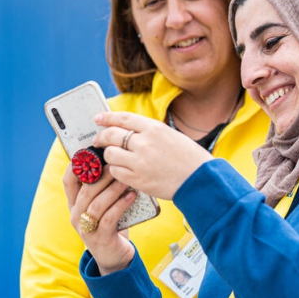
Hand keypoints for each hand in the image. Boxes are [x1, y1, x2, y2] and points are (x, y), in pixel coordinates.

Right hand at [63, 164, 135, 274]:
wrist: (115, 257)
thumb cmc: (111, 225)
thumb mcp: (104, 205)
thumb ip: (104, 188)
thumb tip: (117, 160)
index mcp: (74, 204)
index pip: (68, 181)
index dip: (76, 165)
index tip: (90, 151)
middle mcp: (76, 215)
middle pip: (85, 190)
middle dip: (101, 175)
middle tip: (116, 162)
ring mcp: (86, 228)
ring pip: (97, 203)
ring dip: (112, 189)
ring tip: (126, 179)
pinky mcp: (100, 238)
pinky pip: (109, 218)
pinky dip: (121, 205)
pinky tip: (132, 196)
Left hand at [92, 111, 213, 199]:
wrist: (200, 179)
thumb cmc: (189, 157)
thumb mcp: (170, 135)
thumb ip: (148, 132)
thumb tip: (126, 131)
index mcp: (154, 128)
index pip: (123, 118)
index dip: (107, 117)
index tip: (98, 118)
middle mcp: (145, 143)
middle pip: (111, 135)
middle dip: (101, 137)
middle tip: (98, 141)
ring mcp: (140, 162)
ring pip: (110, 155)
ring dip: (109, 156)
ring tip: (114, 159)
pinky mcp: (138, 179)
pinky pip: (116, 172)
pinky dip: (115, 171)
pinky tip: (121, 171)